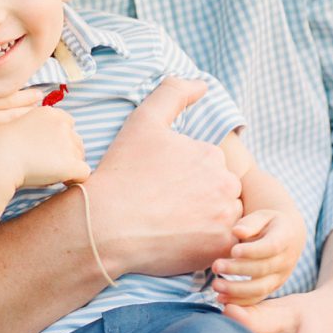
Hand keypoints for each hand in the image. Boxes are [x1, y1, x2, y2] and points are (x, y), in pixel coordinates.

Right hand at [0, 104, 90, 190]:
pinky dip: (75, 179)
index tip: (48, 151)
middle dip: (67, 153)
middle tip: (49, 165)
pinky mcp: (70, 164)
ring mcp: (67, 144)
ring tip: (50, 174)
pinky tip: (62, 182)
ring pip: (80, 157)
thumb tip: (46, 144)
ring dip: (69, 165)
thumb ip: (35, 129)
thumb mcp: (17, 127)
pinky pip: (84, 174)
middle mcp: (62, 125)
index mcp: (49, 113)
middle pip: (76, 141)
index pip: (67, 123)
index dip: (60, 139)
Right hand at [87, 77, 242, 277]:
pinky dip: (206, 245)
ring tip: (171, 227)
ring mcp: (225, 218)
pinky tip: (179, 242)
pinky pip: (223, 246)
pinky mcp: (220, 248)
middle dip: (200, 199)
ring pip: (223, 219)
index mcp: (212, 154)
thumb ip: (173, 93)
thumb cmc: (122, 173)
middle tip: (164, 208)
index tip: (161, 186)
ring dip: (206, 222)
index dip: (185, 177)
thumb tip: (202, 84)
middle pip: (220, 193)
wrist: (106, 225)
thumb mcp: (143, 122)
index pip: (210, 167)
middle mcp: (226, 184)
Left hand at [211, 208, 304, 304]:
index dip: (252, 251)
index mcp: (285, 239)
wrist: (288, 236)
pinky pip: (257, 298)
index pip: (271, 247)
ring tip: (215, 285)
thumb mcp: (262, 216)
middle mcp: (285, 261)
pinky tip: (221, 299)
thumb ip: (250, 222)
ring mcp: (279, 277)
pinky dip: (239, 302)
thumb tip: (237, 231)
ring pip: (260, 288)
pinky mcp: (271, 287)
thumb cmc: (269, 223)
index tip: (233, 250)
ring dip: (236, 290)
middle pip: (263, 269)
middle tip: (215, 266)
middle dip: (237, 270)